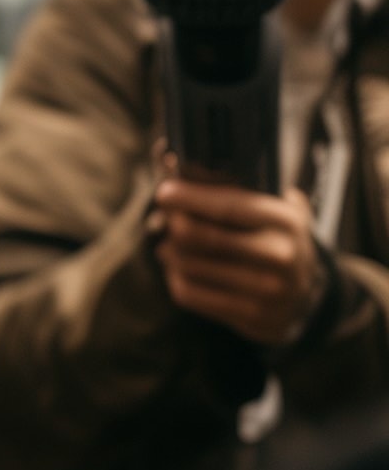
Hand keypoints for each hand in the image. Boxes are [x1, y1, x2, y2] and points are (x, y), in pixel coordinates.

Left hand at [153, 175, 324, 346]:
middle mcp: (281, 256)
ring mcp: (269, 291)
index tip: (164, 192)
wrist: (305, 293)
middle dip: (172, 223)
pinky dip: (174, 277)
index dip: (188, 197)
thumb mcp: (262, 202)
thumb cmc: (270, 234)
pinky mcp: (252, 318)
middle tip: (165, 218)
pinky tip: (181, 269)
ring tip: (171, 243)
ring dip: (168, 250)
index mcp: (284, 220)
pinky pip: (188, 294)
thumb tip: (165, 151)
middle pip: (198, 236)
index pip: (227, 206)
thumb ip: (218, 178)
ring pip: (187, 265)